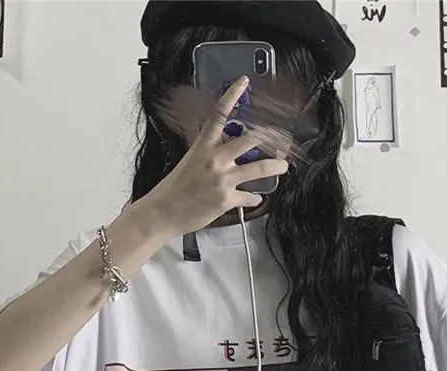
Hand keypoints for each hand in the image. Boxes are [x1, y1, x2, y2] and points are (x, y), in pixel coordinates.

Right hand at [143, 76, 289, 237]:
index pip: (219, 115)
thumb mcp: (191, 162)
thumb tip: (228, 154)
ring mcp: (222, 179)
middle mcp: (215, 159)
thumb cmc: (174, 189)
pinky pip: (250, 197)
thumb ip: (210, 154)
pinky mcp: (226, 199)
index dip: (232, 96)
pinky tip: (255, 199)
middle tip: (281, 136)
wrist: (163, 212)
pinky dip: (255, 199)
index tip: (243, 82)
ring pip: (259, 168)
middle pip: (250, 139)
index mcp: (203, 146)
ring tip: (282, 166)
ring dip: (276, 166)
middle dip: (270, 136)